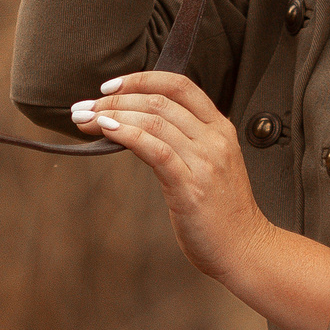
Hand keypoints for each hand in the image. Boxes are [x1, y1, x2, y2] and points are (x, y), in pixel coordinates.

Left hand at [69, 73, 329, 329]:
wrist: (246, 250)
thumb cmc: (222, 212)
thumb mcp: (210, 165)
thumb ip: (184, 142)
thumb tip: (136, 125)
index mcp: (221, 128)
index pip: (180, 85)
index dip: (142, 79)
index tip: (110, 86)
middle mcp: (214, 139)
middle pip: (159, 102)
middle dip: (115, 99)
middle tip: (83, 106)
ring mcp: (205, 162)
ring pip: (154, 121)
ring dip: (112, 115)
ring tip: (84, 118)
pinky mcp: (191, 187)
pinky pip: (155, 150)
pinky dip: (127, 134)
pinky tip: (105, 130)